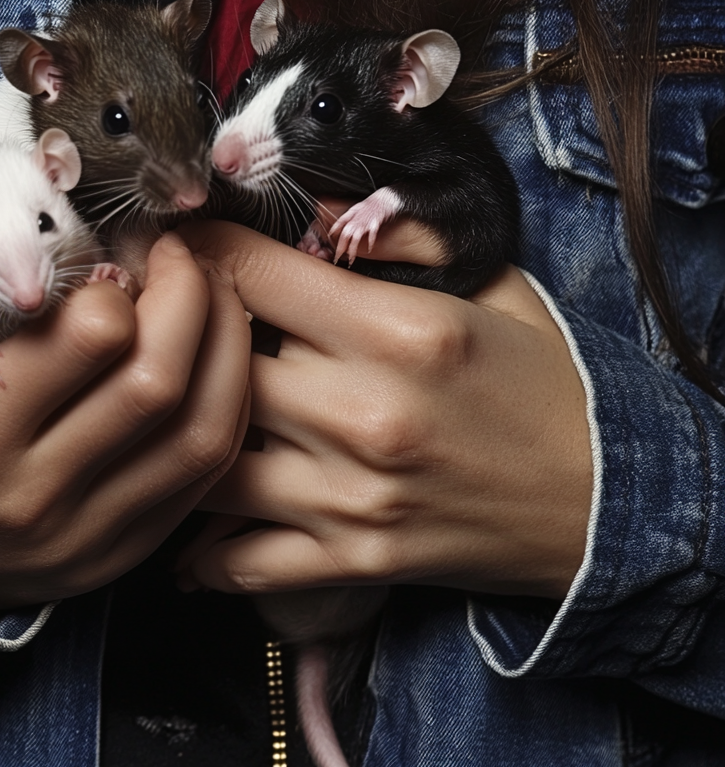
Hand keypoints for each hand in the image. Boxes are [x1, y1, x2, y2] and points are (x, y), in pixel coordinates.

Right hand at [0, 234, 250, 617]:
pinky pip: (206, 477)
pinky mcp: (126, 552)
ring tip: (217, 296)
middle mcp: (38, 494)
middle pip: (158, 382)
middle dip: (192, 297)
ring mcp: (91, 534)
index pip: (86, 341)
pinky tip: (220, 360)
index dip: (123, 280)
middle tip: (183, 257)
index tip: (124, 251)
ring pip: (202, 433)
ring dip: (229, 347)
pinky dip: (230, 406)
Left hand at [175, 220, 590, 600]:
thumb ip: (405, 236)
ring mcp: (354, 496)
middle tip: (162, 321)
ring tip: (163, 409)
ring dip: (179, 431)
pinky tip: (185, 524)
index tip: (184, 249)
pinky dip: (201, 548)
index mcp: (398, 332)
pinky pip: (244, 559)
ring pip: (210, 460)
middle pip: (221, 362)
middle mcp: (366, 414)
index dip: (206, 251)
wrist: (605, 501)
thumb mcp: (492, 285)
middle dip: (183, 333)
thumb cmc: (540, 381)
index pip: (258, 274)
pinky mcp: (355, 560)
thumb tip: (317, 206)